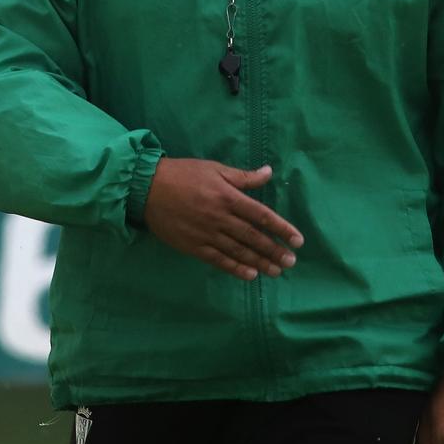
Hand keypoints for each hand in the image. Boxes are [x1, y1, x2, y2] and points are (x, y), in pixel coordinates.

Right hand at [142, 158, 302, 280]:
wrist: (146, 188)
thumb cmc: (183, 174)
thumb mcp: (214, 168)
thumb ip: (243, 176)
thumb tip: (268, 172)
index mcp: (227, 196)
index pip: (261, 215)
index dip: (281, 229)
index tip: (297, 240)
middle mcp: (220, 217)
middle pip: (253, 237)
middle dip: (274, 250)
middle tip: (291, 262)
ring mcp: (206, 234)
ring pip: (238, 251)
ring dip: (259, 262)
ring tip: (276, 271)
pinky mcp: (193, 246)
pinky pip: (218, 260)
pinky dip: (235, 268)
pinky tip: (250, 275)